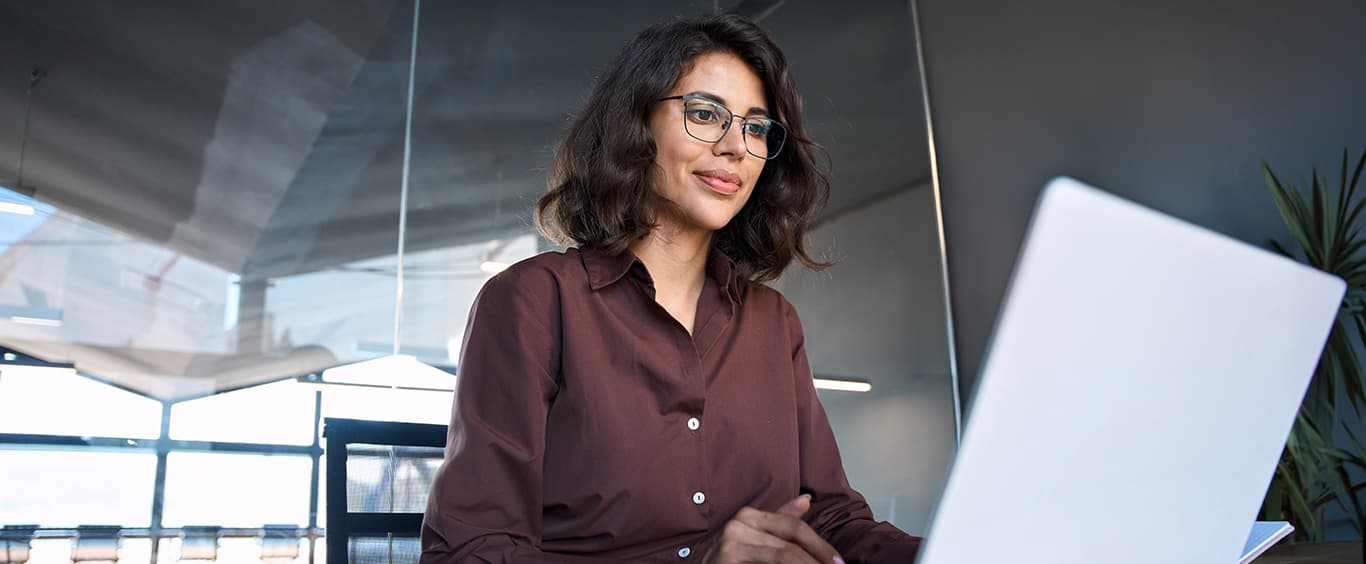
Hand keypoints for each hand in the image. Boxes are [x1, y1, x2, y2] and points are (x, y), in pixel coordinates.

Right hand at [702, 494, 844, 563]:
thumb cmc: (727, 560)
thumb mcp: (753, 536)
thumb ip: (780, 519)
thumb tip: (807, 499)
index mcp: (748, 516)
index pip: (794, 527)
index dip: (820, 546)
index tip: (839, 563)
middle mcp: (737, 526)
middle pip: (790, 545)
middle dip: (817, 561)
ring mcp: (730, 546)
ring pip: (783, 557)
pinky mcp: (727, 562)